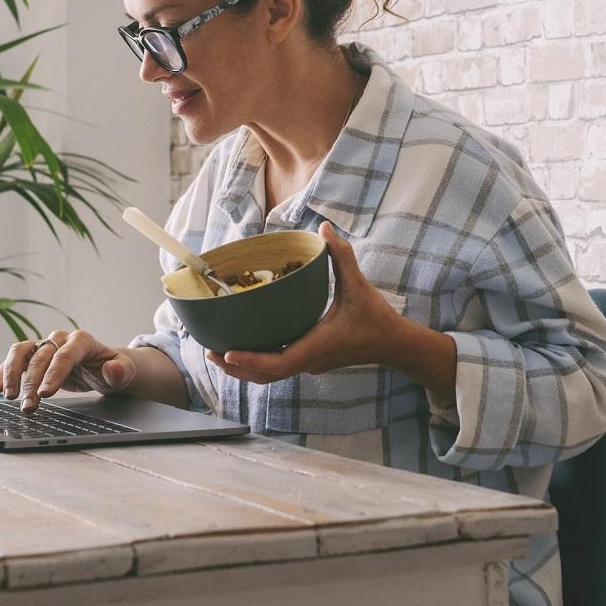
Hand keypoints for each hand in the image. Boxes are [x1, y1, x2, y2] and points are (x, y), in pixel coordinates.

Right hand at [0, 329, 135, 412]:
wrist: (102, 367)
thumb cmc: (112, 369)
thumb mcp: (125, 372)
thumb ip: (120, 371)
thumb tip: (112, 369)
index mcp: (82, 341)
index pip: (65, 356)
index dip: (53, 374)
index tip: (44, 394)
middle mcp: (60, 339)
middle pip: (41, 357)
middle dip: (32, 382)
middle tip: (28, 406)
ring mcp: (44, 345)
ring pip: (21, 352)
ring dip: (12, 374)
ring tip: (8, 396)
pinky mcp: (33, 355)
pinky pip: (14, 359)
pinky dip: (3, 372)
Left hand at [205, 221, 406, 383]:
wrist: (393, 344)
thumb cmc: (376, 318)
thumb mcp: (359, 285)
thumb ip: (341, 255)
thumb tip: (324, 228)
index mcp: (318, 346)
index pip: (280, 362)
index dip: (253, 360)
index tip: (229, 353)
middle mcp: (311, 361)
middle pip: (266, 376)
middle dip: (237, 368)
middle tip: (211, 352)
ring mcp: (310, 365)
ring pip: (271, 377)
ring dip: (244, 369)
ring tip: (219, 354)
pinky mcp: (311, 362)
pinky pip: (279, 369)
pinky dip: (259, 364)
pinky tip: (244, 349)